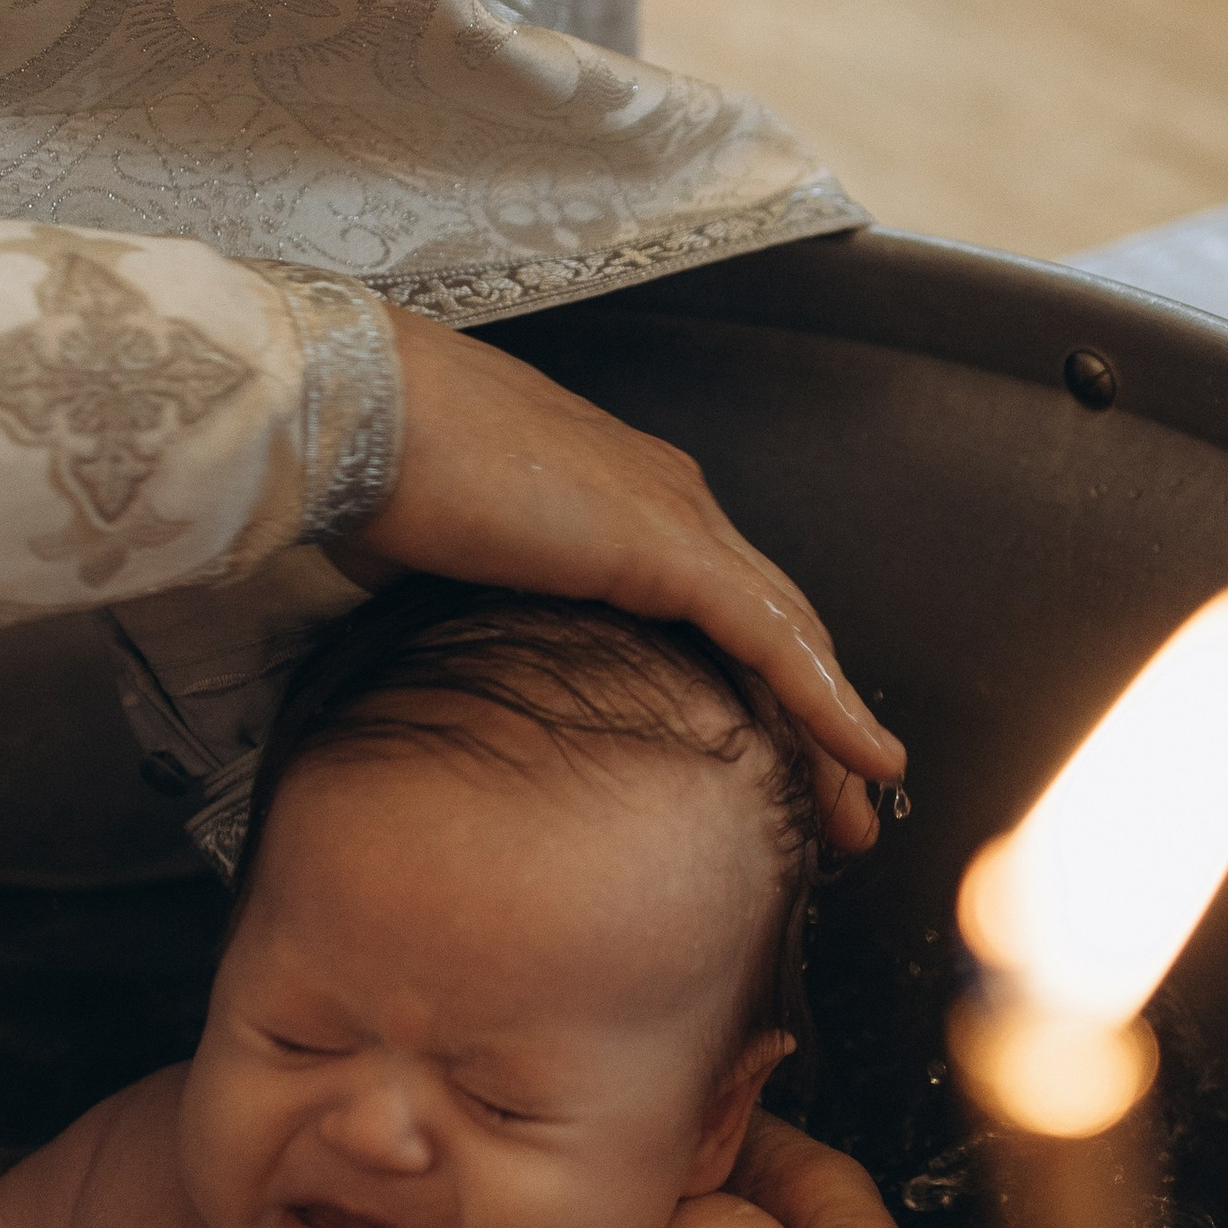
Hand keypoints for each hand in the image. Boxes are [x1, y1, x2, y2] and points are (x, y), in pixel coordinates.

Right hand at [337, 308, 904, 851]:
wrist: (360, 414)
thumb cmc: (382, 481)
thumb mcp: (456, 571)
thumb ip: (501, 620)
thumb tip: (484, 686)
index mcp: (624, 502)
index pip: (721, 608)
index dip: (761, 687)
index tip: (771, 763)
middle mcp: (670, 501)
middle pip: (774, 627)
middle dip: (818, 719)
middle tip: (845, 806)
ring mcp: (678, 517)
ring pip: (789, 640)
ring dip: (835, 730)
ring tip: (861, 813)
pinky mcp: (671, 547)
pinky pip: (775, 641)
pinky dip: (830, 705)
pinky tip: (867, 762)